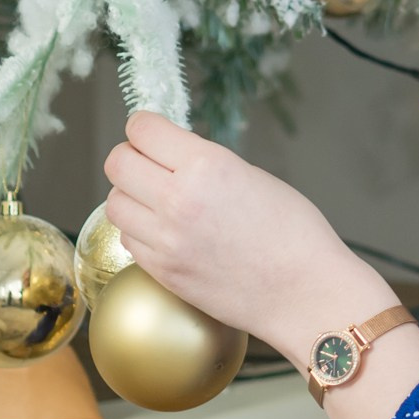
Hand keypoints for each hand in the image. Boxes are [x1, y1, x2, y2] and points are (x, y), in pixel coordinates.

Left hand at [102, 112, 392, 365]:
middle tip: (147, 162)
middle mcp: (179, 199)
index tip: (150, 131)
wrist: (304, 292)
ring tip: (156, 200)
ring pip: (115, 203)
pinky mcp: (162, 271)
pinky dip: (140, 230)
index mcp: (207, 166)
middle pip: (117, 164)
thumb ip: (206, 164)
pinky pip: (129, 239)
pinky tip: (166, 231)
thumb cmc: (295, 234)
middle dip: (129, 156)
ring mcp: (166, 239)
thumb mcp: (254, 177)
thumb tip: (173, 157)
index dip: (144, 126)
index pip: (142, 130)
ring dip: (131, 196)